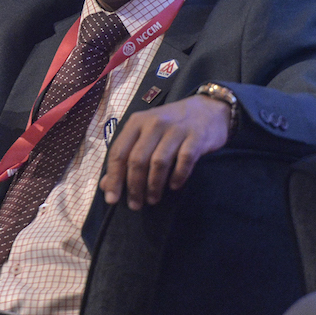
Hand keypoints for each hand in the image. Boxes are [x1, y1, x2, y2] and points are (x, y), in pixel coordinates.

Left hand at [99, 95, 230, 209]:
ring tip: (152, 199)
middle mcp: (154, 123)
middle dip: (134, 186)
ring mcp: (176, 129)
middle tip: (135, 205)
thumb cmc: (171, 125)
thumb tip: (106, 185)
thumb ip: (126, 156)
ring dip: (154, 185)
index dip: (114, 177)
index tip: (112, 199)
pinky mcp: (197, 137)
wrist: (209, 109)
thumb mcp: (145, 134)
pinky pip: (184, 160)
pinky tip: (174, 186)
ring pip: (159, 162)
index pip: (119, 152)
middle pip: (137, 159)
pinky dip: (178, 176)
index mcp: (137, 122)